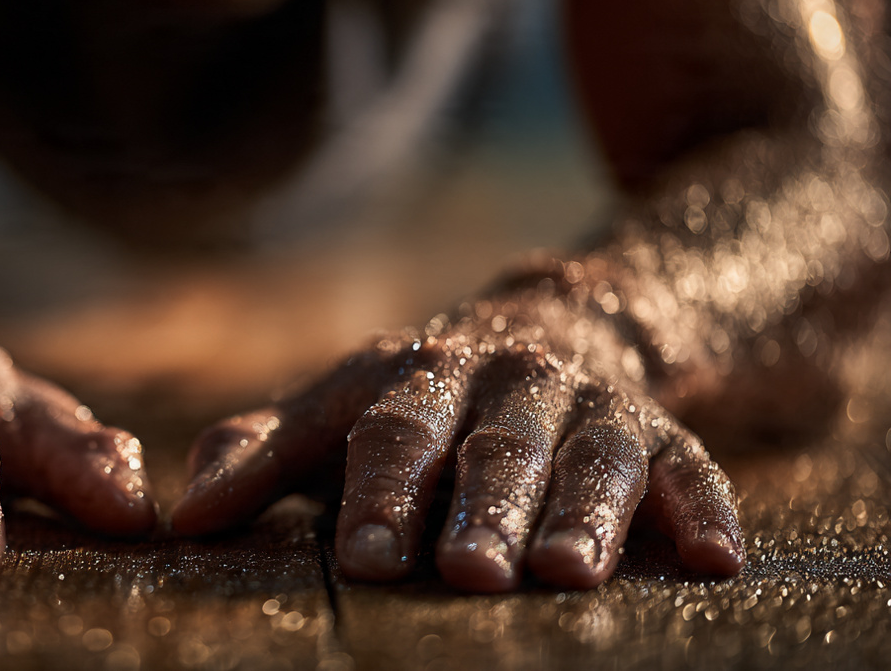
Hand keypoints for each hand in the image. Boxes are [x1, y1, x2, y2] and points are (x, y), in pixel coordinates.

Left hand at [171, 296, 744, 591]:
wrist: (548, 327)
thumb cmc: (415, 402)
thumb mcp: (335, 411)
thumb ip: (261, 454)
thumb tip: (185, 515)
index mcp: (412, 375)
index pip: (390, 432)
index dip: (379, 494)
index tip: (364, 557)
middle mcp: (502, 378)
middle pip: (491, 447)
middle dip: (479, 510)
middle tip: (468, 570)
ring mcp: (584, 400)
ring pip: (587, 454)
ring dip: (580, 512)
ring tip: (566, 571)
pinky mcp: (658, 428)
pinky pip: (688, 463)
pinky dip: (702, 508)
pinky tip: (714, 560)